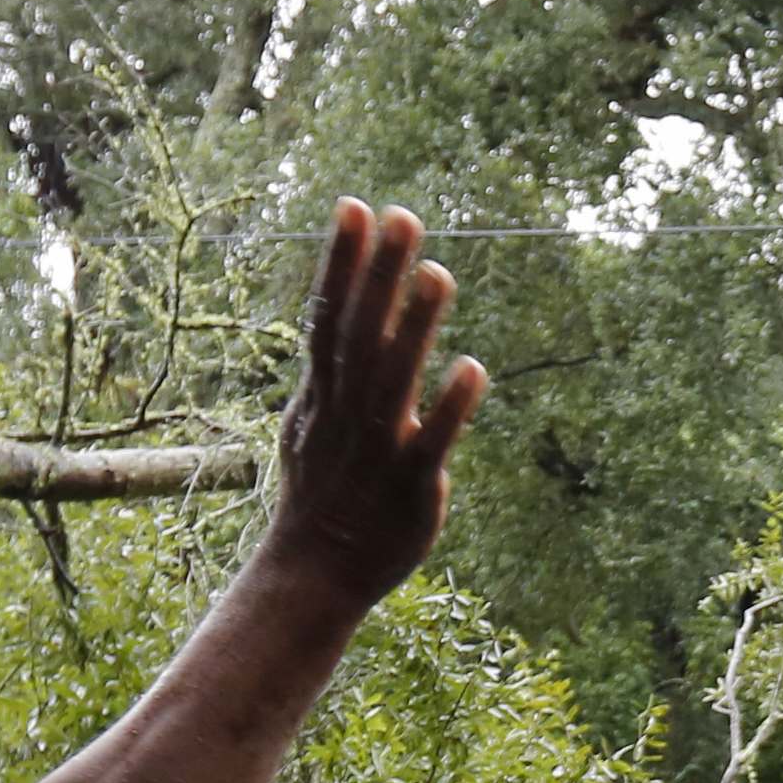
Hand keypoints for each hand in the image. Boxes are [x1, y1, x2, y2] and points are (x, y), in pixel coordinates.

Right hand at [255, 203, 484, 609]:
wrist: (315, 576)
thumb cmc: (319, 495)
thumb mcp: (309, 425)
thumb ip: (326, 369)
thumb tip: (328, 312)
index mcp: (324, 395)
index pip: (327, 317)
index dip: (339, 263)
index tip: (353, 207)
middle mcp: (347, 413)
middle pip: (361, 334)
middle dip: (378, 275)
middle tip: (402, 216)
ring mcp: (377, 450)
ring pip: (393, 381)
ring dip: (414, 328)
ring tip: (437, 273)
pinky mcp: (411, 488)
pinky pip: (430, 445)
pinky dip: (449, 408)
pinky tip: (474, 368)